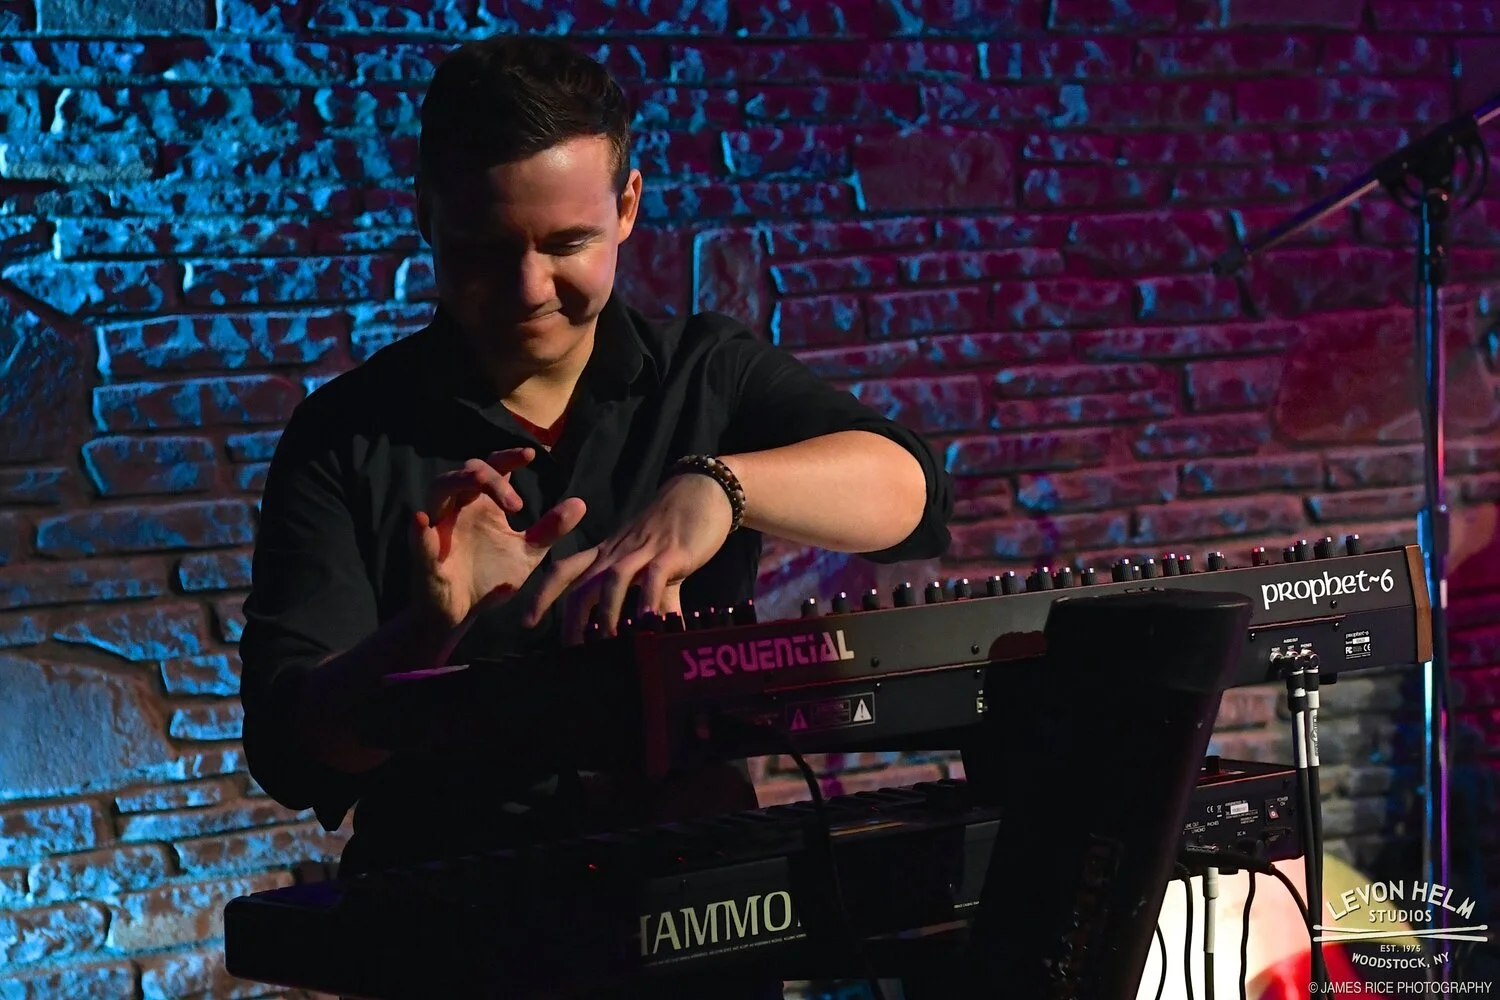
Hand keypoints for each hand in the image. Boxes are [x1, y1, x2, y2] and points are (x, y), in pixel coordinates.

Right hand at [411, 447, 585, 627]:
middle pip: (467, 471)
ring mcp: (438, 528)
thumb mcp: (528, 553)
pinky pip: (417, 538)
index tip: (531, 455)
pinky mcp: (423, 555)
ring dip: (459, 482)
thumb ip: (550, 529)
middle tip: (518, 505)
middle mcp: (459, 508)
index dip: (508, 457)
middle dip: (492, 477)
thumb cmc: (491, 576)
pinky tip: (422, 521)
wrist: (464, 613)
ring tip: (482, 487)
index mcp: (482, 505)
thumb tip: (580, 504)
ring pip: (438, 488)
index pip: (493, 468)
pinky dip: (419, 531)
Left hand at [521, 472, 732, 642]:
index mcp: (605, 553)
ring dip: (605, 613)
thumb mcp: (654, 566)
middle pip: (580, 583)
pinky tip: (647, 623)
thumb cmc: (674, 530)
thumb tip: (654, 635)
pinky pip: (653, 577)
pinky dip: (647, 600)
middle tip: (569, 652)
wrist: (701, 491)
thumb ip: (651, 601)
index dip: (542, 595)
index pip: (563, 570)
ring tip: (606, 643)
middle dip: (569, 618)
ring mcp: (643, 551)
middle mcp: (616, 552)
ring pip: (612, 580)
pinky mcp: (672, 552)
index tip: (527, 622)